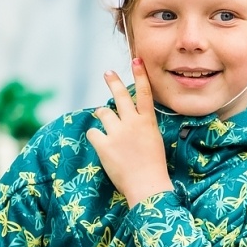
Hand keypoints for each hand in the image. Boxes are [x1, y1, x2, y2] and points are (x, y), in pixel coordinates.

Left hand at [87, 58, 171, 205]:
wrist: (147, 186)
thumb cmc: (153, 168)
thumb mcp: (153, 142)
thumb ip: (141, 127)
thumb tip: (127, 119)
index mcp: (147, 122)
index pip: (144, 93)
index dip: (139, 75)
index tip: (135, 60)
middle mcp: (132, 123)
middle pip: (120, 96)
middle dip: (113, 81)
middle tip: (107, 73)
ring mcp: (117, 133)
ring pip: (103, 113)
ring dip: (103, 117)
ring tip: (108, 128)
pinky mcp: (104, 145)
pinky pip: (93, 132)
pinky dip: (96, 137)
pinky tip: (103, 146)